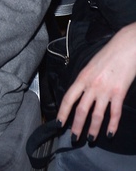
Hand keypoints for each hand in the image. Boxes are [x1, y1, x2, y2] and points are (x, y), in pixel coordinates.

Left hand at [57, 23, 135, 140]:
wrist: (126, 46)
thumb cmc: (108, 54)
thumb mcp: (91, 65)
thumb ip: (85, 80)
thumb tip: (80, 94)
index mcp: (82, 77)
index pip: (68, 98)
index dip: (63, 112)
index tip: (59, 123)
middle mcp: (92, 85)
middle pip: (81, 109)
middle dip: (76, 126)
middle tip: (74, 138)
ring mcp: (106, 90)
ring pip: (97, 114)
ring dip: (93, 129)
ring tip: (90, 139)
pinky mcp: (119, 92)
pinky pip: (114, 113)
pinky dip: (112, 125)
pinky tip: (110, 133)